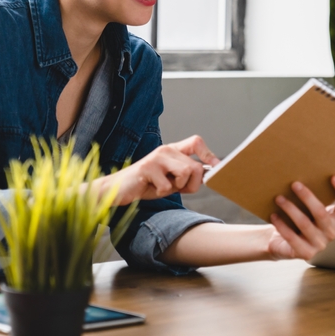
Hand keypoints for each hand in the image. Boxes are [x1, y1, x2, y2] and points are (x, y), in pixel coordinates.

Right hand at [98, 135, 219, 205]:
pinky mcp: (147, 167)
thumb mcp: (171, 180)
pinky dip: (161, 193)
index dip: (208, 154)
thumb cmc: (147, 185)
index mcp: (172, 150)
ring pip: (186, 173)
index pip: (196, 142)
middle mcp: (166, 149)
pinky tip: (150, 188)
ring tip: (162, 187)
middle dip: (191, 185)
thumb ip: (186, 176)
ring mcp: (157, 157)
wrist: (118, 189)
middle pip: (196, 167)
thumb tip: (208, 175)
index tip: (216, 167)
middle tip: (175, 189)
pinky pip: (167, 186)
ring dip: (176, 187)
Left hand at [266, 176, 334, 260]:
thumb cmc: (295, 221)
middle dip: (307, 197)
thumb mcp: (305, 209)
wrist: (281, 243)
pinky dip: (282, 225)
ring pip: (305, 224)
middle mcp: (330, 232)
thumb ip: (309, 197)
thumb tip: (299, 174)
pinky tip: (274, 215)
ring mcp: (320, 245)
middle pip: (321, 213)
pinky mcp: (307, 254)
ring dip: (290, 209)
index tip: (333, 177)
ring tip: (279, 198)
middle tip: (294, 184)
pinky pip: (293, 238)